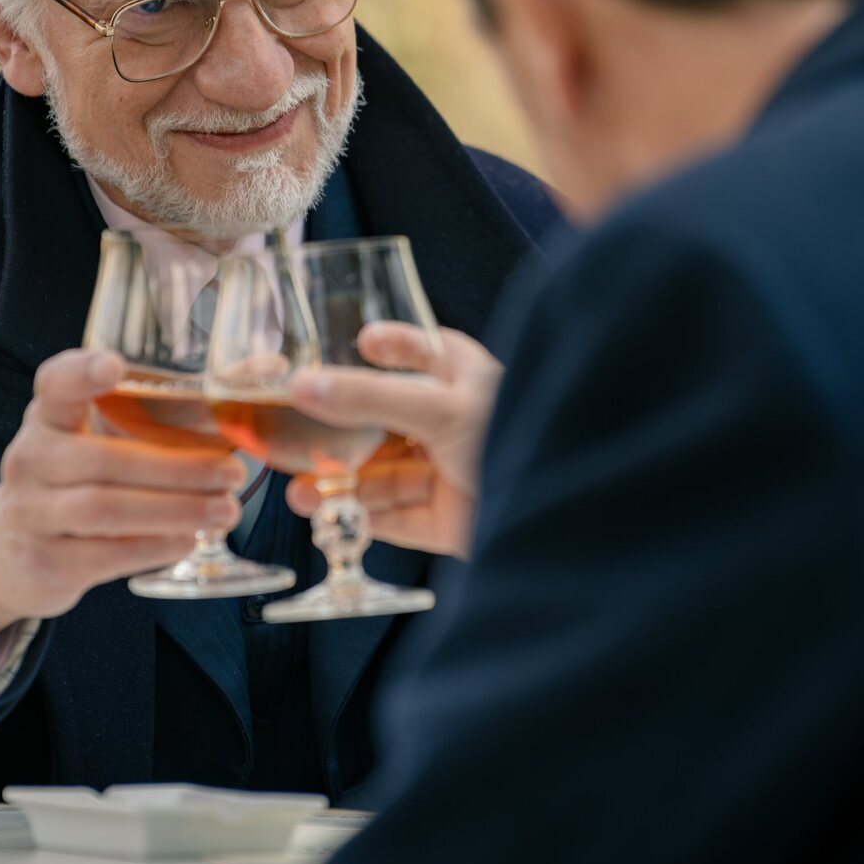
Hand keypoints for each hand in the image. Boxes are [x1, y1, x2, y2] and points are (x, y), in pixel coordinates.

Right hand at [0, 349, 245, 668]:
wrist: (14, 549)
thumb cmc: (84, 476)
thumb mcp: (110, 435)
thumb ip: (179, 406)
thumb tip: (270, 367)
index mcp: (49, 415)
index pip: (54, 384)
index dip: (81, 373)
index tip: (115, 365)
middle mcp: (31, 458)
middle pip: (103, 460)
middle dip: (175, 468)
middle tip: (232, 472)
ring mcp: (31, 513)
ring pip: (105, 509)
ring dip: (173, 510)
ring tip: (225, 511)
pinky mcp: (44, 562)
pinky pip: (103, 554)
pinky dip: (153, 547)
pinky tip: (190, 539)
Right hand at [285, 324, 500, 558]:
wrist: (566, 515)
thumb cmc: (516, 436)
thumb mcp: (438, 406)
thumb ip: (369, 397)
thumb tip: (305, 385)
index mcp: (466, 381)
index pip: (428, 352)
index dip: (395, 346)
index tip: (362, 342)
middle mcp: (457, 425)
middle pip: (389, 425)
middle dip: (341, 436)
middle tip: (297, 440)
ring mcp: (452, 475)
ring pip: (387, 476)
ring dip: (342, 484)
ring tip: (299, 493)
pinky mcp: (450, 521)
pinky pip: (398, 518)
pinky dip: (362, 518)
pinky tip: (328, 517)